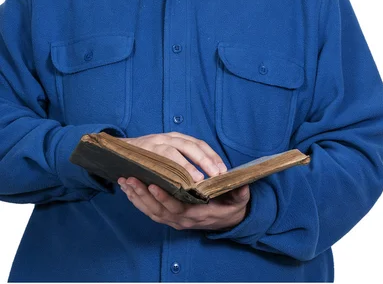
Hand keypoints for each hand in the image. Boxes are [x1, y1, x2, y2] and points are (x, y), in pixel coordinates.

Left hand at [118, 177, 250, 230]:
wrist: (228, 219)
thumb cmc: (231, 205)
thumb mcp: (239, 199)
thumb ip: (239, 192)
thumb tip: (241, 184)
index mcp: (197, 214)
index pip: (177, 208)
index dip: (164, 198)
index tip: (153, 185)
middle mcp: (182, 219)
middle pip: (158, 209)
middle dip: (142, 194)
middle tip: (130, 179)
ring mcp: (174, 219)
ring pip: (151, 211)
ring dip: (136, 197)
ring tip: (125, 181)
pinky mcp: (169, 216)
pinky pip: (150, 211)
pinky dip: (138, 201)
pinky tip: (129, 189)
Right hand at [122, 132, 227, 180]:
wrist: (118, 151)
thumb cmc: (148, 156)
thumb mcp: (167, 152)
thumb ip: (182, 159)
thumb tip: (206, 173)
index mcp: (176, 138)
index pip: (199, 144)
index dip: (211, 156)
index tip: (223, 170)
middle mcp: (167, 138)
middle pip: (191, 146)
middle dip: (205, 160)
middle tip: (216, 175)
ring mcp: (155, 144)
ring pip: (175, 152)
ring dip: (187, 166)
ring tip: (199, 180)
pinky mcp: (143, 153)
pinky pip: (156, 161)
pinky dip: (167, 169)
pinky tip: (176, 181)